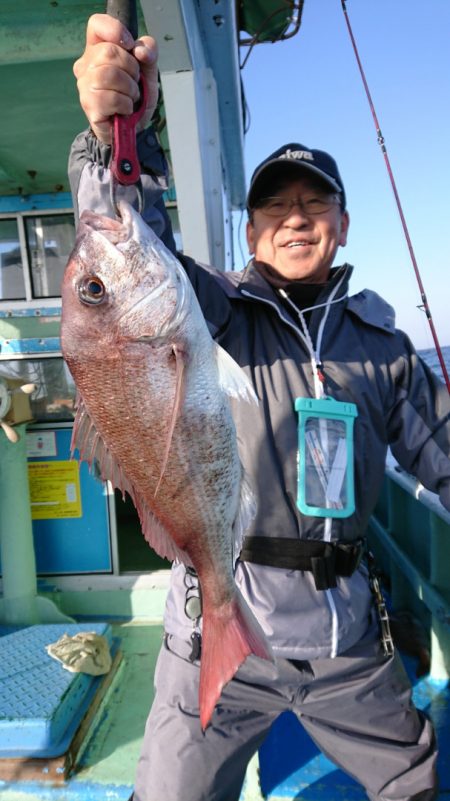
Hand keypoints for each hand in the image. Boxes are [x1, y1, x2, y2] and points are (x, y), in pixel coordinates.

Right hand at [73, 13, 158, 143]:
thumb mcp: (148, 72)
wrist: (133, 129)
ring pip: (109, 74)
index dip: (115, 30)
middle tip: (134, 83)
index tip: (130, 46)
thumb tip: (141, 51)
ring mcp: (84, 85)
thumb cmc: (136, 98)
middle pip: (109, 52)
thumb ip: (149, 53)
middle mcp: (86, 65)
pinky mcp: (89, 106)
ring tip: (131, 97)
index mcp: (98, 49)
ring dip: (129, 88)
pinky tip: (125, 109)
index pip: (97, 25)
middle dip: (131, 69)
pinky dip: (126, 104)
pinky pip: (111, 98)